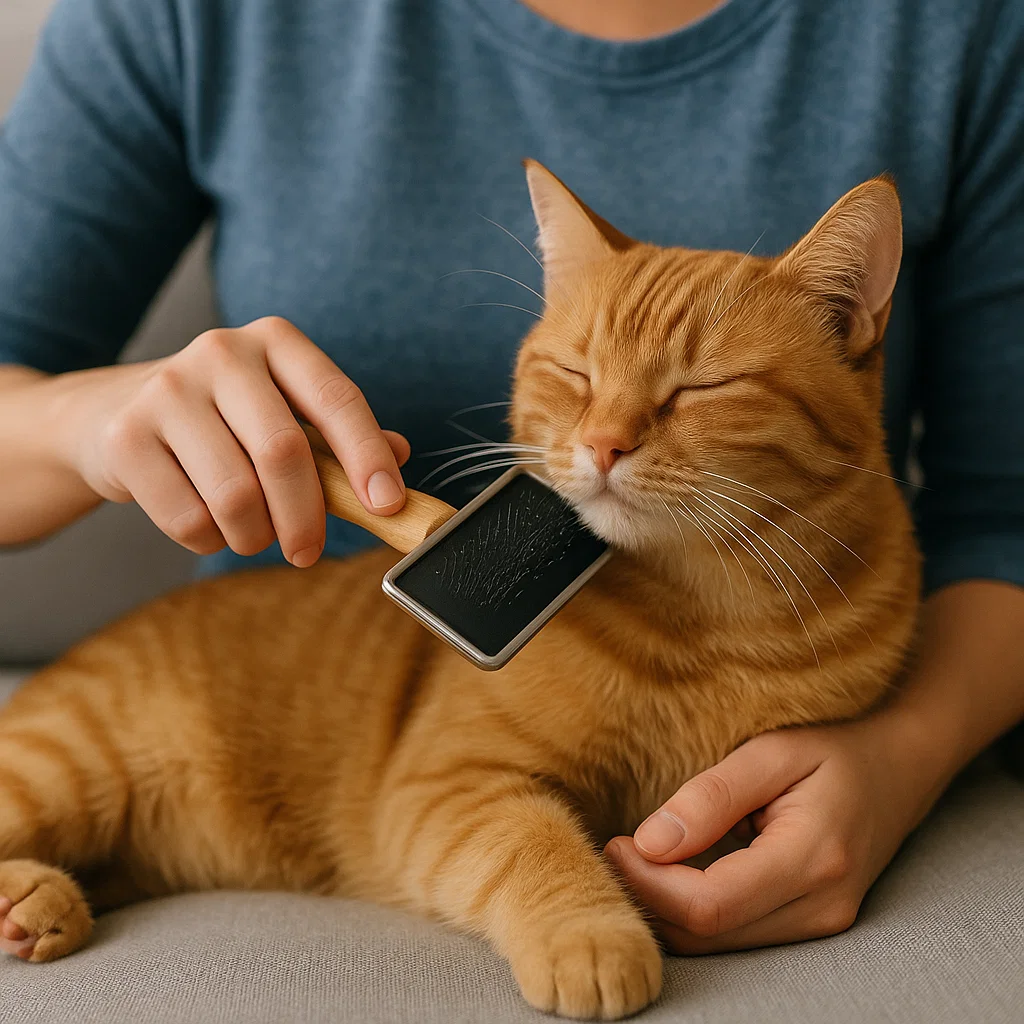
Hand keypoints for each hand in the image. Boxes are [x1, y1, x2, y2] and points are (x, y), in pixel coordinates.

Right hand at [55, 317, 408, 565]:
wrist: (110, 412)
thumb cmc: (223, 419)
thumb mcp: (285, 412)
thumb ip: (340, 436)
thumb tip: (399, 456)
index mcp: (276, 342)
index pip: (336, 398)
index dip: (366, 456)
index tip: (388, 505)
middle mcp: (223, 353)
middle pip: (284, 453)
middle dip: (306, 518)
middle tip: (307, 551)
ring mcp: (167, 390)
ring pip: (235, 495)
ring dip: (254, 536)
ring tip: (253, 534)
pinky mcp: (126, 436)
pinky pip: (188, 518)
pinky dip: (209, 540)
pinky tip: (208, 525)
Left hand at [604, 710, 951, 952]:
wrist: (900, 767)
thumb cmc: (833, 749)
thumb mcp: (772, 752)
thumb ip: (711, 797)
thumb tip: (648, 843)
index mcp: (813, 860)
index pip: (710, 905)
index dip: (649, 884)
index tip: (613, 843)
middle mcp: (821, 907)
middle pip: (710, 935)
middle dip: (650, 899)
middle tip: (612, 850)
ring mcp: (821, 924)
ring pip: (719, 943)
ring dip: (668, 908)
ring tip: (635, 857)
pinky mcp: (811, 923)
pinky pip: (737, 932)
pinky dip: (694, 910)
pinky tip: (672, 871)